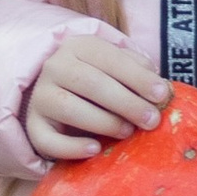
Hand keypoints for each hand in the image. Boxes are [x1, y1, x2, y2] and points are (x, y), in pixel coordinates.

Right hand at [24, 33, 168, 163]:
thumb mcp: (117, 67)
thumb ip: (137, 70)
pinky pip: (47, 140)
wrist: (60, 97)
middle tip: (151, 120)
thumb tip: (159, 86)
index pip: (110, 58)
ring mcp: (40, 96)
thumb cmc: (100, 81)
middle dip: (126, 102)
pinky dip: (72, 147)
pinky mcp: (33, 126)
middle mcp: (54, 67)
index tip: (162, 94)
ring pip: (69, 108)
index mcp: (78, 46)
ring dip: (104, 122)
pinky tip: (95, 149)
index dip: (138, 77)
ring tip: (127, 132)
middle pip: (91, 83)